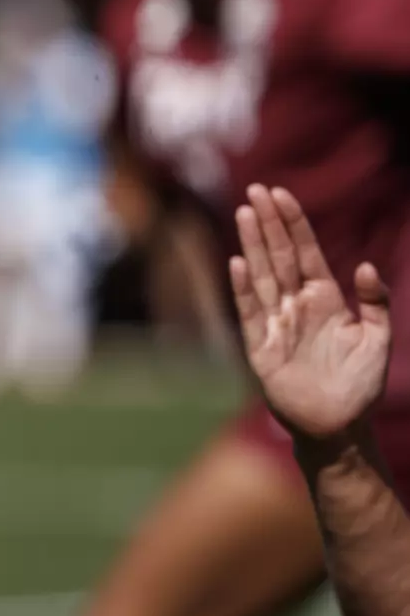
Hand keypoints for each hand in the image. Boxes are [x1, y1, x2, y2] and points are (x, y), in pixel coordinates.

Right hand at [229, 184, 391, 443]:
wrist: (339, 425)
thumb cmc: (360, 384)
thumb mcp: (378, 339)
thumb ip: (375, 303)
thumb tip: (366, 266)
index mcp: (324, 299)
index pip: (305, 252)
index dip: (293, 224)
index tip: (282, 194)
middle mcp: (296, 305)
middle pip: (279, 256)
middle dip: (268, 223)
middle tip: (257, 189)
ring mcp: (276, 323)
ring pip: (262, 275)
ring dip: (252, 245)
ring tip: (245, 213)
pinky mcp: (261, 347)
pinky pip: (250, 312)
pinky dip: (243, 288)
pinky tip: (238, 263)